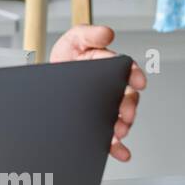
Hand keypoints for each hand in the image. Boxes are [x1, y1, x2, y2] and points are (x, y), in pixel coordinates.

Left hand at [49, 24, 145, 161]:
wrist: (46, 81)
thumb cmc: (66, 59)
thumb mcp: (75, 40)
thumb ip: (90, 34)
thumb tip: (107, 33)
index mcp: (110, 67)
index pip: (127, 70)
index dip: (134, 75)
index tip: (138, 81)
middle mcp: (112, 89)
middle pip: (127, 98)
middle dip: (129, 107)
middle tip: (126, 114)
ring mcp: (105, 107)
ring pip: (121, 119)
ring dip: (123, 126)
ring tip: (118, 131)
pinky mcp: (97, 124)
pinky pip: (111, 139)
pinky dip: (118, 147)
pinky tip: (121, 151)